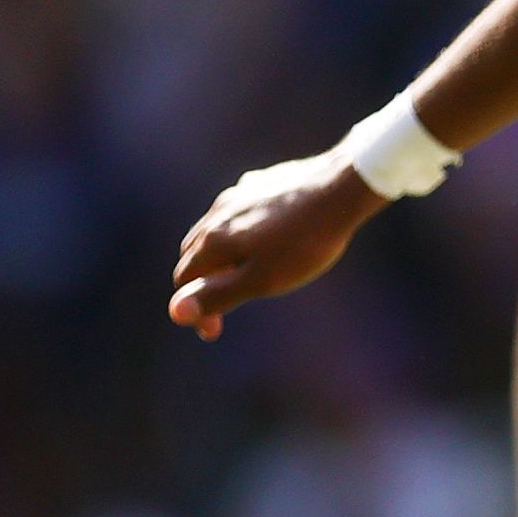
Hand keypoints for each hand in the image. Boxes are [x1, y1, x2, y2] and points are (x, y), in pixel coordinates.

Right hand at [168, 157, 381, 337]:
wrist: (342, 189)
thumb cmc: (306, 242)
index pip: (185, 278)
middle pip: (193, 253)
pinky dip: (238, 232)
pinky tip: (257, 237)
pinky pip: (239, 212)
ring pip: (214, 229)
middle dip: (202, 282)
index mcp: (213, 239)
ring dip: (217, 256)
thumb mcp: (263, 279)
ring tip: (236, 274)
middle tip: (222, 307)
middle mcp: (218, 213)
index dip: (194, 308)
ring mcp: (239, 195)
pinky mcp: (262, 184)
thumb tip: (175, 312)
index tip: (213, 332)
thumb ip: (219, 294)